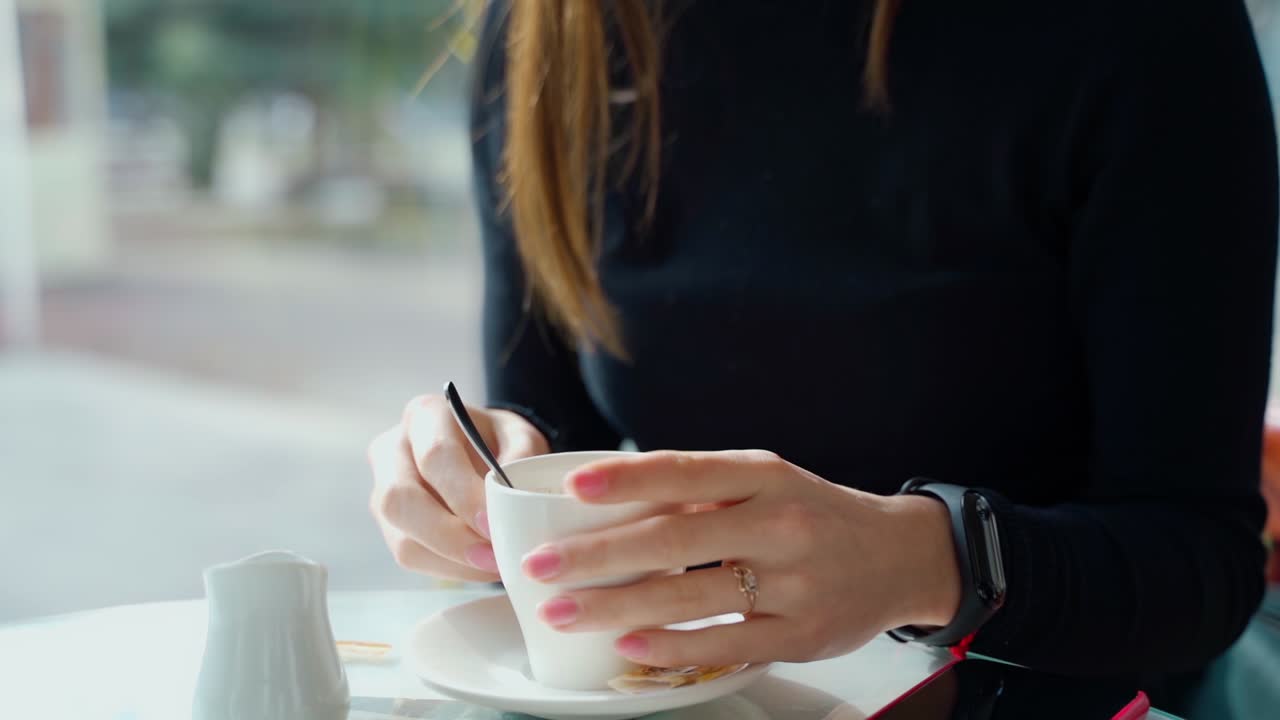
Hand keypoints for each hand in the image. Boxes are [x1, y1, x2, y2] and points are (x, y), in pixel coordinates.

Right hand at [368, 395, 547, 580]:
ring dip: (450, 560)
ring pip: (401, 538)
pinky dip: (448, 569)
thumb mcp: (521, 436)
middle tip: (491, 556)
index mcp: (426, 415)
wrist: (483, 452)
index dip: (462, 494)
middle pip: (401, 501)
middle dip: (449, 536)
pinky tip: (478, 567)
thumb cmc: (500, 442)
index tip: (492, 523)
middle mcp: (393, 450)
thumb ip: (522, 457)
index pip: (435, 456)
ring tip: (491, 565)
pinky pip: (411, 556)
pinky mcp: (391, 526)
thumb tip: (512, 496)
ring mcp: (384, 490)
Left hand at [520, 450, 961, 666]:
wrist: (899, 557)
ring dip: (616, 605)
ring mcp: (792, 582)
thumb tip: (612, 496)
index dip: (626, 479)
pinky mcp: (800, 634)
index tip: (573, 488)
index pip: (685, 472)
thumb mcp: (766, 483)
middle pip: (674, 539)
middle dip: (596, 555)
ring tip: (562, 610)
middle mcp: (779, 523)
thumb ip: (701, 491)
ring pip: (690, 596)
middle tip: (538, 567)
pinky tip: (628, 645)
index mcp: (764, 475)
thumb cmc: (815, 514)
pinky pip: (725, 643)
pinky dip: (672, 645)